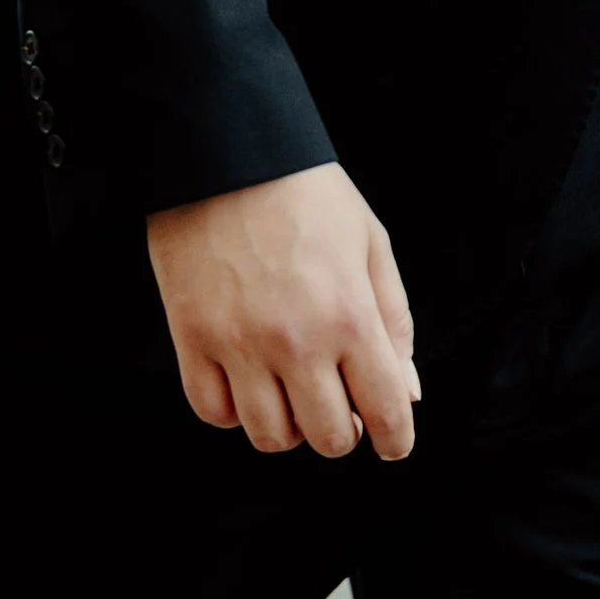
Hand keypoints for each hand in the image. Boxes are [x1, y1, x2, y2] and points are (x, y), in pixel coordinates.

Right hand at [147, 162, 418, 459]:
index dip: (395, 439)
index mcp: (350, 315)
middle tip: (340, 406)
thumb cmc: (309, 196)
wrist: (228, 154)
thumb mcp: (371, 245)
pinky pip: (213, 413)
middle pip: (327, 439)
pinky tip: (249, 384)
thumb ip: (394, 322)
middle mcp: (296, 341)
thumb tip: (407, 391)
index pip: (384, 411)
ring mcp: (238, 344)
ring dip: (289, 428)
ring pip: (269, 436)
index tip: (393, 444)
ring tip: (293, 393)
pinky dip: (234, 413)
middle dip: (342, 432)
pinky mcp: (192, 339)